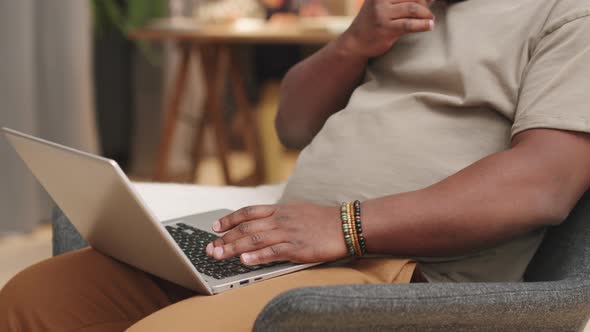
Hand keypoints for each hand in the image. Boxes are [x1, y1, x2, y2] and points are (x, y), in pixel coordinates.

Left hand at [205, 202, 347, 264]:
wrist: (346, 225)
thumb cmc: (323, 220)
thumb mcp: (298, 210)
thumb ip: (280, 215)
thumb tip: (263, 221)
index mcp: (280, 210)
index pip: (248, 212)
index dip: (229, 219)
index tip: (215, 227)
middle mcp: (281, 219)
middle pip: (247, 227)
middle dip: (226, 238)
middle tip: (210, 248)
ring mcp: (289, 233)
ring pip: (255, 239)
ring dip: (234, 248)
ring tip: (219, 255)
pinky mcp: (298, 247)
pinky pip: (273, 252)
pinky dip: (257, 256)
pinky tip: (244, 260)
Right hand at [339, 0, 435, 58]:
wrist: (355, 42)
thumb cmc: (372, 22)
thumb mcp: (382, 5)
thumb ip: (400, 0)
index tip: (429, 2)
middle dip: (425, 4)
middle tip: (429, 12)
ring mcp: (382, 13)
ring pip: (413, 9)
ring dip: (426, 14)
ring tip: (430, 19)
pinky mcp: (386, 28)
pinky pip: (409, 24)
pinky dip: (423, 25)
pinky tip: (429, 26)